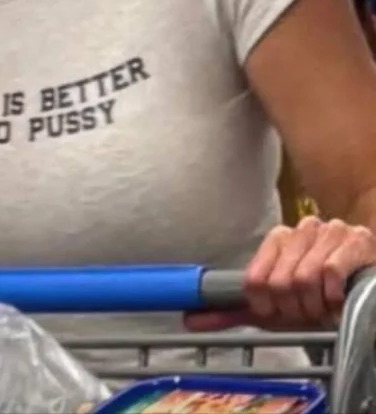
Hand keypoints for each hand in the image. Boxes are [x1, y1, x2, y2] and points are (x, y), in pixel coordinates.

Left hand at [184, 216, 375, 331]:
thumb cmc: (312, 299)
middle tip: (306, 313)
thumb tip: (189, 320)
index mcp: (277, 238)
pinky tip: (338, 299)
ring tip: (323, 307)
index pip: (255, 279)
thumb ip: (231, 311)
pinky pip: (331, 273)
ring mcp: (329, 231)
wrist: (359, 295)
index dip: (267, 306)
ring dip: (315, 306)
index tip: (280, 313)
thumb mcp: (272, 307)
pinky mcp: (354, 240)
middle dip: (294, 309)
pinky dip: (333, 296)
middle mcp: (301, 229)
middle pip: (279, 282)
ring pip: (304, 279)